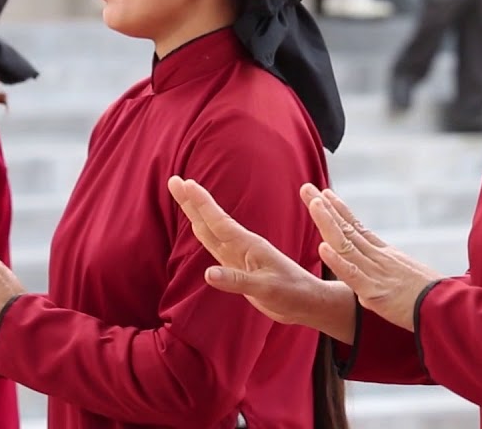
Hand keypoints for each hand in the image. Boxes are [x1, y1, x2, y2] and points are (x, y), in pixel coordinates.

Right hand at [167, 176, 355, 341]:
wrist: (308, 301)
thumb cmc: (292, 294)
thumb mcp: (266, 289)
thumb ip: (237, 281)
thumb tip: (208, 274)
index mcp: (247, 246)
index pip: (218, 221)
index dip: (200, 203)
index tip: (184, 183)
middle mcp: (241, 247)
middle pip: (209, 221)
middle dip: (191, 202)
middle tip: (173, 180)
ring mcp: (239, 257)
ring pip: (211, 231)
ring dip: (195, 214)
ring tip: (182, 196)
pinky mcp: (240, 268)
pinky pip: (217, 247)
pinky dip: (204, 234)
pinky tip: (199, 228)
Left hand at [304, 185, 444, 331]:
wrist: (451, 311)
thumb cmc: (433, 302)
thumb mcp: (408, 283)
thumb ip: (388, 281)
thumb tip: (372, 288)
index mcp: (387, 256)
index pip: (358, 228)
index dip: (340, 211)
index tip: (325, 194)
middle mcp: (380, 259)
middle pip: (347, 229)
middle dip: (325, 208)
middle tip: (307, 186)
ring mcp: (377, 274)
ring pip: (347, 245)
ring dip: (328, 223)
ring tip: (313, 202)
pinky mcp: (377, 294)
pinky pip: (354, 275)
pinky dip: (338, 261)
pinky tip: (323, 248)